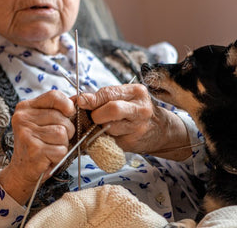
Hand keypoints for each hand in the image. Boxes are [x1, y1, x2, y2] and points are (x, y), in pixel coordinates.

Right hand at [0, 90, 75, 204]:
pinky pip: (60, 149)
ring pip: (62, 133)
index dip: (67, 104)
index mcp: (25, 107)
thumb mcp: (45, 122)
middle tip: (55, 140)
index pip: (53, 96)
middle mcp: (23, 118)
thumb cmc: (38, 144)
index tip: (70, 114)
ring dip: (63, 144)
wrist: (22, 170)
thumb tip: (79, 99)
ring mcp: (26, 134)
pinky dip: (60, 156)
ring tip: (51, 148)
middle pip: (61, 117)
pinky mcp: (34, 150)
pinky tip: (49, 157)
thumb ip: (59, 109)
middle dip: (67, 131)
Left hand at [77, 84, 191, 159]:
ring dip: (100, 128)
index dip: (93, 98)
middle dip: (97, 114)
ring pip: (110, 127)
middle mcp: (140, 109)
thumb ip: (102, 97)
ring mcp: (139, 127)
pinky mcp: (132, 142)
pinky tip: (108, 135)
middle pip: (112, 109)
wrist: (159, 130)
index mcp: (136, 92)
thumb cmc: (135, 111)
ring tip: (104, 126)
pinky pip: (110, 140)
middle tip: (95, 117)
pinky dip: (103, 138)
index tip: (81, 101)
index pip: (110, 93)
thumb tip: (77, 99)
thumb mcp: (124, 97)